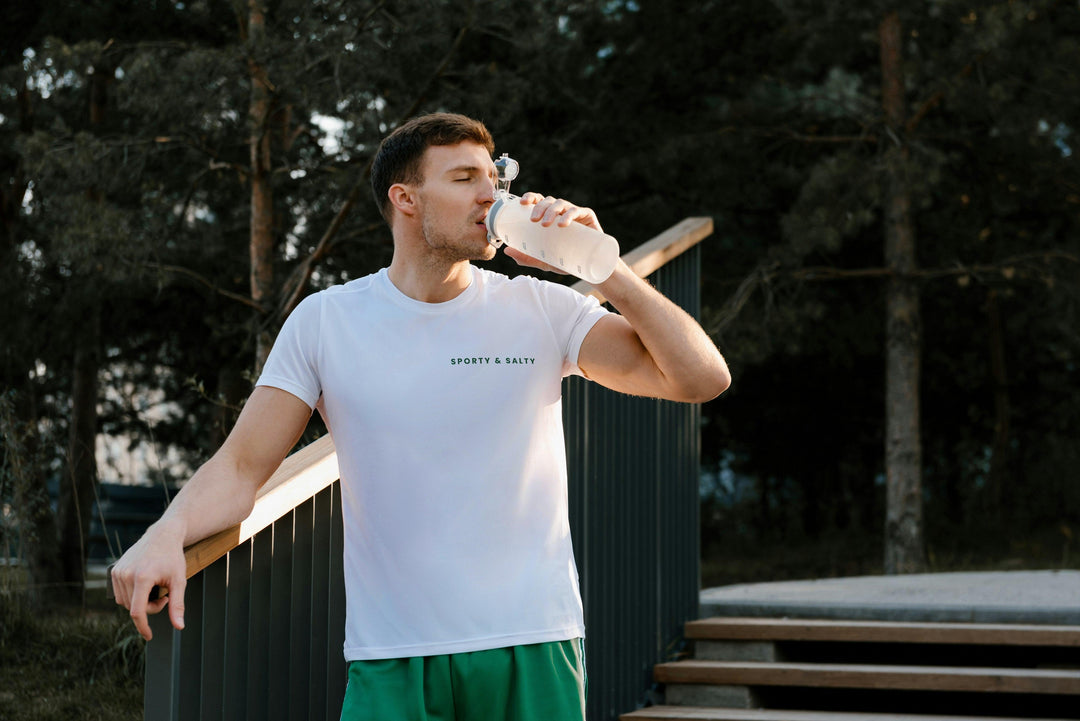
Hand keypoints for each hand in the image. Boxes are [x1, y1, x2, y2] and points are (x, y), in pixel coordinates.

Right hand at [110, 522, 186, 640]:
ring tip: (156, 589)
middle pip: (133, 607)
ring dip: (140, 602)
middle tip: (165, 597)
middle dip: (150, 608)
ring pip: (125, 602)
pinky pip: (120, 594)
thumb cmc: (173, 558)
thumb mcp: (179, 581)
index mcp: (142, 577)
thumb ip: (177, 604)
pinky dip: (132, 596)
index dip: (143, 627)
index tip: (149, 636)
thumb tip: (179, 627)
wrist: (162, 535)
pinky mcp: (114, 570)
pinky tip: (145, 585)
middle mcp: (126, 575)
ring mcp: (117, 572)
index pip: (137, 612)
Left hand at [504, 193, 603, 272]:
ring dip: (551, 211)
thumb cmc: (567, 260)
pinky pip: (577, 211)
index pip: (538, 201)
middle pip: (547, 201)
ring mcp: (574, 213)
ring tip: (545, 225)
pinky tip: (563, 224)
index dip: (530, 197)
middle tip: (533, 220)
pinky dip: (569, 215)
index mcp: (550, 216)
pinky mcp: (588, 216)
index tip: (521, 203)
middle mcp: (561, 212)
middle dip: (539, 207)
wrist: (590, 268)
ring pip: (560, 204)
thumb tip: (507, 251)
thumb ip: (527, 257)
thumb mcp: (544, 260)